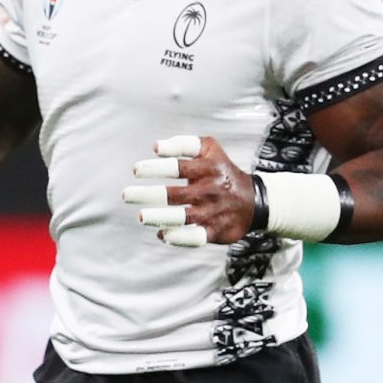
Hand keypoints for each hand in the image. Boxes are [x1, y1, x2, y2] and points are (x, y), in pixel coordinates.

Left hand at [124, 134, 251, 245]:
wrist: (256, 200)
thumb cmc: (222, 171)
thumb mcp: (211, 150)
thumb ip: (184, 144)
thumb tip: (157, 146)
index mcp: (208, 168)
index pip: (178, 167)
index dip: (156, 168)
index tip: (135, 170)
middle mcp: (211, 190)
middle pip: (175, 194)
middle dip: (148, 195)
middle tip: (126, 195)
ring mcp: (213, 212)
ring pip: (184, 217)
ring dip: (160, 217)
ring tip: (142, 217)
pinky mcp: (216, 231)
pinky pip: (195, 238)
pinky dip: (178, 237)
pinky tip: (162, 234)